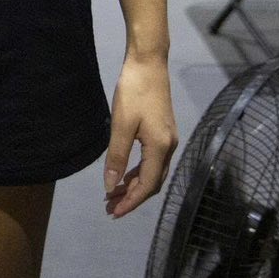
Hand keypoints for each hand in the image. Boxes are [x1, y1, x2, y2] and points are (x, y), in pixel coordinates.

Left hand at [104, 52, 176, 218]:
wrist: (148, 64)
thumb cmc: (134, 92)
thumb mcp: (121, 124)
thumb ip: (116, 156)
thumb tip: (110, 185)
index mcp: (160, 148)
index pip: (147, 185)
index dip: (130, 202)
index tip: (113, 213)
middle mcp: (169, 148)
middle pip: (152, 183)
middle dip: (132, 198)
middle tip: (109, 208)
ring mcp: (168, 140)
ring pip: (153, 173)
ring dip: (134, 186)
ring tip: (113, 195)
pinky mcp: (163, 133)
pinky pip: (152, 162)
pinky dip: (138, 172)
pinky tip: (125, 175)